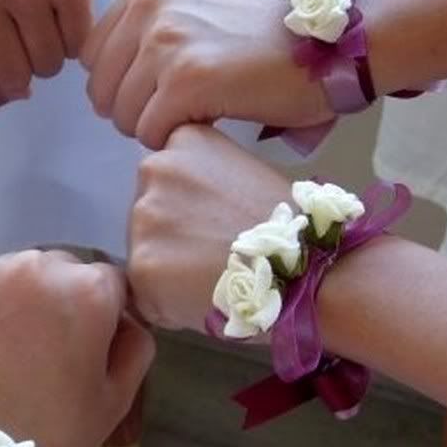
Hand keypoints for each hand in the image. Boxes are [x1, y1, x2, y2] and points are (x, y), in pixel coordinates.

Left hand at [0, 250, 154, 446]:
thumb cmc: (52, 433)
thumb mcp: (116, 397)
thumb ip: (134, 343)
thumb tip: (124, 317)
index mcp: (89, 290)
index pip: (110, 281)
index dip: (104, 312)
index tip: (88, 341)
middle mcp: (37, 265)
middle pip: (61, 269)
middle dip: (60, 298)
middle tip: (46, 346)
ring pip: (15, 271)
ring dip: (19, 297)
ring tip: (7, 345)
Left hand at [81, 0, 332, 149]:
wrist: (323, 50)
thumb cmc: (256, 45)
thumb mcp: (187, 15)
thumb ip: (141, 36)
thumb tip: (99, 85)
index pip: (90, 58)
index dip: (123, 84)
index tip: (163, 86)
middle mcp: (148, 5)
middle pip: (100, 90)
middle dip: (134, 111)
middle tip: (181, 107)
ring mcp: (165, 41)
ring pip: (122, 116)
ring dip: (155, 127)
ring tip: (197, 111)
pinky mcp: (185, 80)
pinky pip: (150, 132)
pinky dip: (175, 139)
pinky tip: (209, 121)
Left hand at [127, 125, 289, 331]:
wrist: (307, 269)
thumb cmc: (289, 227)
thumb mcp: (243, 173)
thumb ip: (205, 180)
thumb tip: (187, 211)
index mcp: (183, 142)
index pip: (163, 178)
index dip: (188, 209)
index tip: (216, 223)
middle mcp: (154, 169)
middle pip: (147, 213)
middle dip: (171, 237)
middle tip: (215, 255)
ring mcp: (142, 216)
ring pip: (144, 254)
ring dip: (167, 272)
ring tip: (213, 279)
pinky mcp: (140, 264)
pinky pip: (143, 293)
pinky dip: (166, 305)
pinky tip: (203, 300)